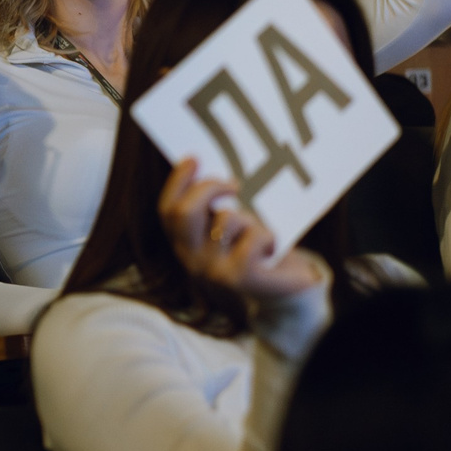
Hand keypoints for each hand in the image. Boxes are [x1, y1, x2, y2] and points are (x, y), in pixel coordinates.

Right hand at [157, 157, 325, 302]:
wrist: (283, 292)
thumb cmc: (255, 248)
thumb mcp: (231, 225)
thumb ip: (216, 204)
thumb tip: (215, 163)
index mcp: (184, 242)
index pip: (167, 209)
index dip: (177, 181)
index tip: (195, 159)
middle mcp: (191, 258)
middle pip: (184, 213)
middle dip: (208, 188)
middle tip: (234, 183)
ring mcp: (212, 271)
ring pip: (226, 221)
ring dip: (248, 217)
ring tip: (257, 228)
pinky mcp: (239, 278)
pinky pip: (253, 238)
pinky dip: (267, 235)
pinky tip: (271, 245)